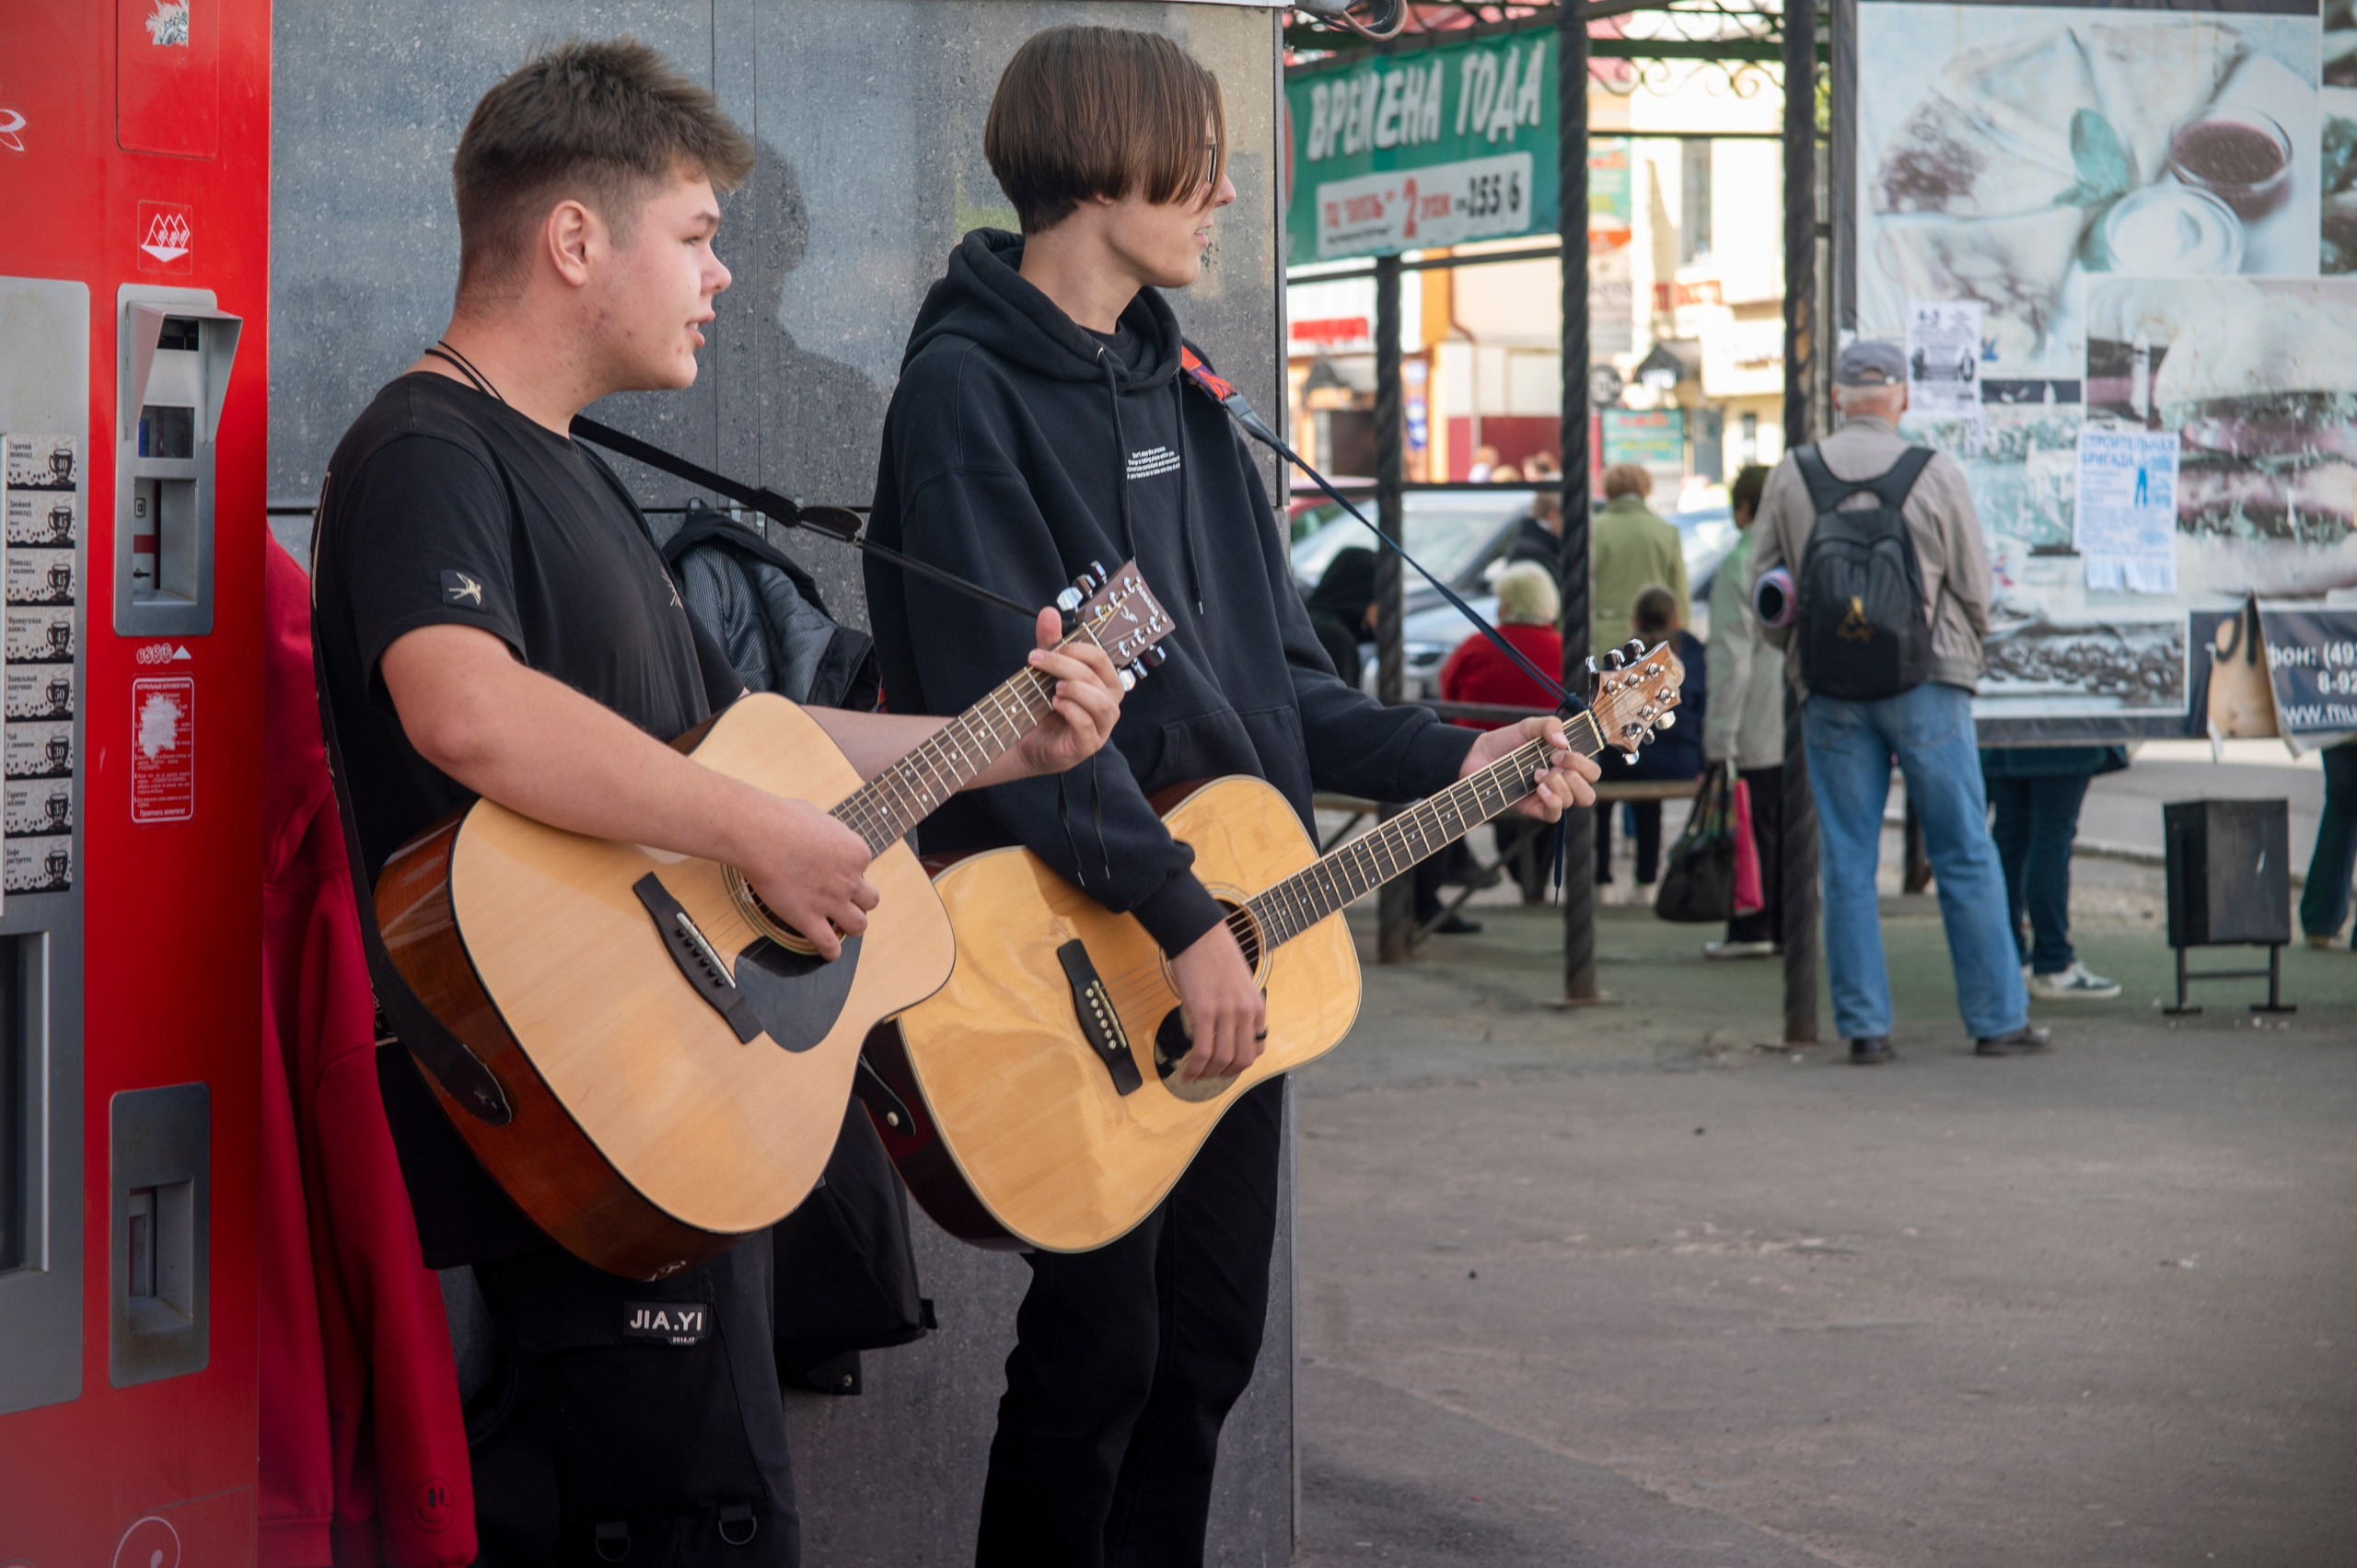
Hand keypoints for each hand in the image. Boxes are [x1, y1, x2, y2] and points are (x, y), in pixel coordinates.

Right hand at [739, 796, 878, 960]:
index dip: (849, 870)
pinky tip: (828, 951)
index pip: (863, 868)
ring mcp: (832, 902)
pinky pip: (829, 945)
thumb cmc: (783, 819)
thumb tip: (823, 838)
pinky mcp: (809, 919)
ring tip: (841, 925)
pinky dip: (830, 951)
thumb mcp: (819, 818)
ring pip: (859, 925)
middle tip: (844, 900)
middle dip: (859, 901)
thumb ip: (829, 835)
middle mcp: (850, 880)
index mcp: (857, 852)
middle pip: (870, 900)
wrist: (760, 834)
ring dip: (851, 926)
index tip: (833, 870)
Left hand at [1009, 607, 1126, 777]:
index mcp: (1104, 683)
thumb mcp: (1045, 670)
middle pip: (1096, 676)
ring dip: (1075, 690)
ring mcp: (1102, 727)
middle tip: (1036, 661)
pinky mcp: (1088, 745)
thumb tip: (1050, 611)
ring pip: (1101, 703)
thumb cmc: (1042, 706)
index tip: (1046, 648)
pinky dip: (1070, 711)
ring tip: (1054, 689)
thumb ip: (1050, 642)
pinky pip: (1087, 725)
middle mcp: (1109, 704)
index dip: (1075, 649)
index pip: (1101, 658)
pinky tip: (1055, 705)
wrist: (1026, 740)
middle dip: (1064, 665)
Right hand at [1168, 920, 1265, 1081]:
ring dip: (1208, 1074)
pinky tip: (1187, 1072)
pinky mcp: (1203, 1011)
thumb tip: (1229, 1031)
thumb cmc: (1214, 954)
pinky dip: (1195, 1067)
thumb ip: (1239, 1007)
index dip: (1241, 1063)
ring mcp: (1226, 1012)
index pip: (1257, 1047)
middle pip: (1242, 1059)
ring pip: (1222, 1059)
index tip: (1226, 1066)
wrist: (1198, 934)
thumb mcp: (1239, 983)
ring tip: (1196, 1076)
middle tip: (1211, 1076)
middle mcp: (1245, 1011)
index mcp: (1256, 1005)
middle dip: (1226, 1074)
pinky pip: (1202, 1050)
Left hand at [1462, 716, 1599, 821]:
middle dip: (1576, 776)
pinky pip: (1555, 815)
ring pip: (1573, 802)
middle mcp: (1561, 782)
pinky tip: (1538, 789)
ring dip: (1559, 785)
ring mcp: (1548, 796)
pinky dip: (1552, 801)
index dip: (1582, 763)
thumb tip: (1564, 742)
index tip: (1559, 752)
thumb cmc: (1505, 742)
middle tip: (1552, 762)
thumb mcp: (1528, 726)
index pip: (1592, 772)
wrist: (1477, 756)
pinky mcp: (1534, 809)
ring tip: (1537, 774)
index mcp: (1566, 764)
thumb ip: (1549, 725)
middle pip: (1589, 793)